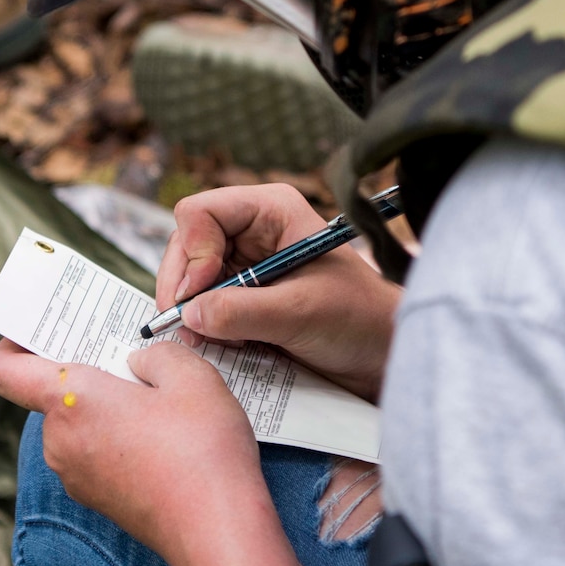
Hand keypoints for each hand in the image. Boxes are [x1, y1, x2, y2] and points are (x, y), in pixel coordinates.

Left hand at [0, 334, 386, 565]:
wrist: (218, 531)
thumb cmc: (201, 451)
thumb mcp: (189, 373)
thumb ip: (155, 353)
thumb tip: (138, 364)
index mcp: (70, 400)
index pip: (6, 371)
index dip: (12, 345)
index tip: (38, 331)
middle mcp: (61, 442)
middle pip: (54, 395)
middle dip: (87, 373)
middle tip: (131, 358)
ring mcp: (78, 477)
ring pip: (80, 425)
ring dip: (109, 408)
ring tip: (162, 401)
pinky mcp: (101, 500)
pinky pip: (97, 454)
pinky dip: (120, 439)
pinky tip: (167, 438)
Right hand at [157, 184, 399, 400]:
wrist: (380, 355)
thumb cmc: (358, 320)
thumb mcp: (300, 312)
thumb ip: (242, 311)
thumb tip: (190, 314)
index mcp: (270, 210)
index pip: (201, 213)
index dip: (192, 253)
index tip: (198, 295)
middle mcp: (252, 230)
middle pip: (185, 245)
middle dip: (184, 287)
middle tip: (188, 326)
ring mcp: (244, 263)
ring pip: (188, 278)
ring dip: (193, 311)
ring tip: (215, 338)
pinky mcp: (242, 295)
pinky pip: (202, 304)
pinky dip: (204, 326)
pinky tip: (227, 343)